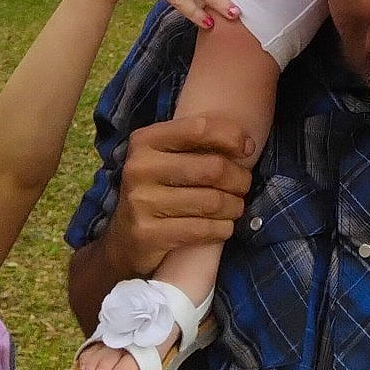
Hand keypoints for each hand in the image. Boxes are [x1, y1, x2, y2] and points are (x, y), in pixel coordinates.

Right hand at [105, 114, 256, 280]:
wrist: (122, 241)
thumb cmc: (157, 190)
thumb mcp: (167, 158)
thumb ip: (198, 144)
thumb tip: (247, 144)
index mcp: (145, 141)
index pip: (199, 128)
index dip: (231, 136)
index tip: (247, 148)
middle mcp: (139, 168)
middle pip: (212, 168)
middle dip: (239, 178)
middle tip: (243, 186)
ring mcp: (141, 202)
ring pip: (212, 201)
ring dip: (234, 206)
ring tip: (235, 207)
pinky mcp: (148, 234)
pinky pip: (202, 229)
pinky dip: (222, 228)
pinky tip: (223, 227)